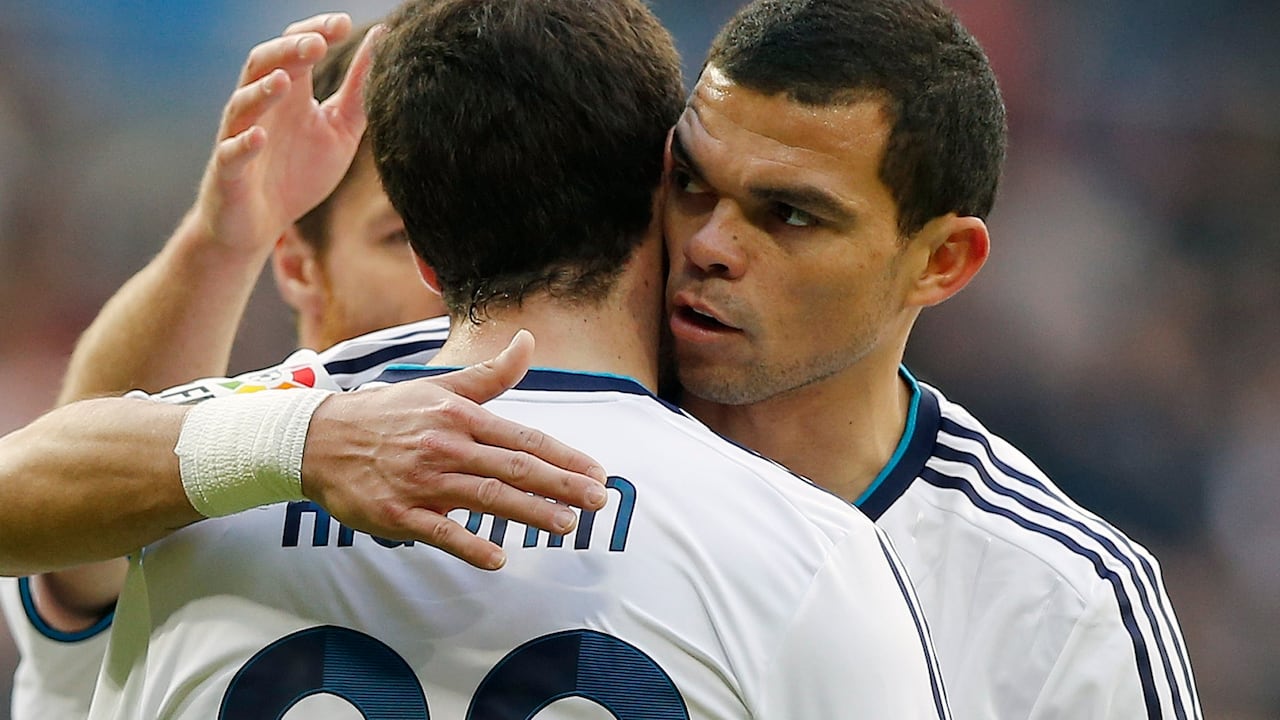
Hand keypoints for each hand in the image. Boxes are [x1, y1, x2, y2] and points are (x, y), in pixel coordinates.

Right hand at [183, 13, 381, 255]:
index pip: (294, 48)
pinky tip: (258, 136)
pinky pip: (230, 153)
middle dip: (288, 51)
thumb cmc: (300, 173)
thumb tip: (381, 39)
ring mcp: (239, 137)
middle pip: (264, 64)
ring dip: (261, 91)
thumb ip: (358, 89)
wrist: (263, 228)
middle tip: (317, 43)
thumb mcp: (340, 128)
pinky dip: (243, 144)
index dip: (315, 32)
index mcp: (289, 94)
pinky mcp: (229, 173)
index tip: (345, 23)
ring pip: (242, 104)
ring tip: (284, 80)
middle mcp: (260, 108)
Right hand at [302, 331, 608, 569]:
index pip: (524, 438)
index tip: (598, 472)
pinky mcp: (399, 513)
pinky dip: (470, 545)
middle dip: (562, 485)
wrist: (319, 440)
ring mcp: (423, 481)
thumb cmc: (388, 414)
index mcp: (460, 417)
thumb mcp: (439, 387)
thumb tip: (528, 342)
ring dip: (530, 513)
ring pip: (487, 498)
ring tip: (566, 526)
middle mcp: (446, 446)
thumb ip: (490, 374)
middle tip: (599, 501)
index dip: (565, 456)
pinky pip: (440, 532)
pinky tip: (499, 558)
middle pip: (515, 467)